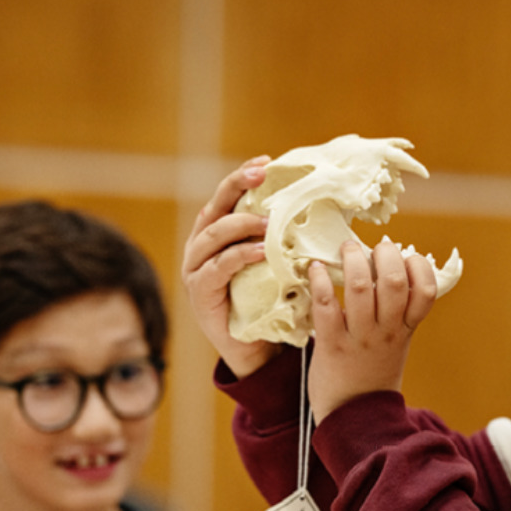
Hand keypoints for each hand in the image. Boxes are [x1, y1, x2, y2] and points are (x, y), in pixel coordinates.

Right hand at [181, 156, 281, 377]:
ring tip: (270, 222)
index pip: (225, 197)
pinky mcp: (200, 292)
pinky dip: (240, 256)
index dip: (243, 177)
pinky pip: (218, 268)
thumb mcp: (273, 262)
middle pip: (214, 208)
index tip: (267, 162)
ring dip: (242, 224)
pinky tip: (262, 252)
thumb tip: (314, 207)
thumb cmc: (268, 300)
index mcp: (215, 235)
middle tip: (264, 175)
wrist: (255, 347)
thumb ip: (278, 237)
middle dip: (238, 187)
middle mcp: (200, 247)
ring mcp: (196, 269)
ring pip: (214, 235)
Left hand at [307, 239, 437, 422]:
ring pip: (361, 288)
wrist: (354, 416)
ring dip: (353, 260)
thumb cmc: (373, 371)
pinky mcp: (331, 345)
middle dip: (385, 254)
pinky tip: (314, 269)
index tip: (406, 256)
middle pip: (394, 282)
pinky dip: (319, 281)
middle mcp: (386, 331)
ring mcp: (360, 338)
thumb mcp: (397, 342)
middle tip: (374, 247)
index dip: (419, 266)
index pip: (426, 292)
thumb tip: (391, 268)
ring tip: (346, 249)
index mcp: (406, 329)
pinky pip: (326, 306)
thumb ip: (398, 312)